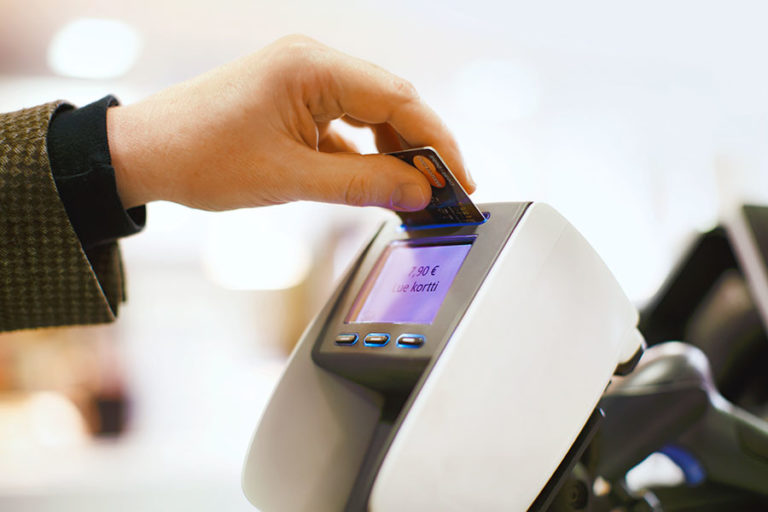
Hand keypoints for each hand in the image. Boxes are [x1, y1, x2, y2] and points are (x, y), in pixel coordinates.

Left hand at [107, 35, 474, 211]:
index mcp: (312, 68)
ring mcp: (304, 78)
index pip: (399, 100)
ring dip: (394, 151)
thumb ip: (363, 184)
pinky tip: (377, 179)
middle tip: (444, 192)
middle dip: (421, 149)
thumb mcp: (291, 178)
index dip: (437, 143)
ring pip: (372, 113)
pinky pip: (346, 122)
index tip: (460, 180)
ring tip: (413, 191)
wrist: (145, 153)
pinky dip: (365, 152)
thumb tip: (419, 191)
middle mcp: (313, 62)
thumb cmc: (202, 157)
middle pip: (391, 102)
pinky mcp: (295, 98)